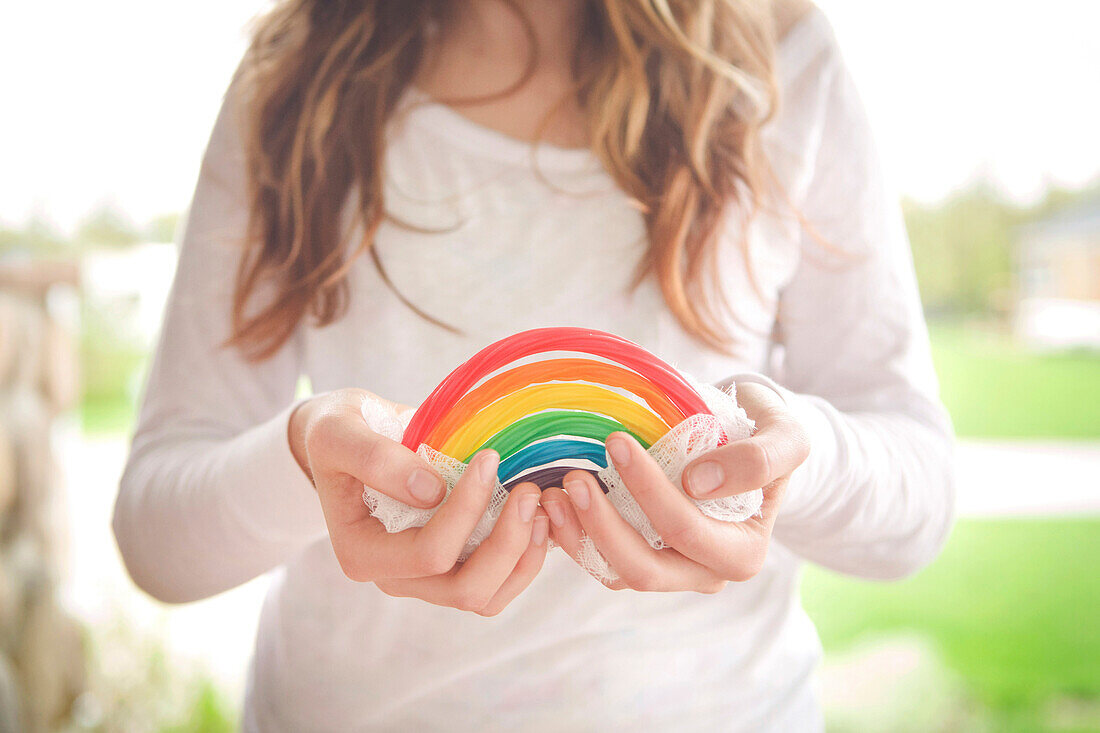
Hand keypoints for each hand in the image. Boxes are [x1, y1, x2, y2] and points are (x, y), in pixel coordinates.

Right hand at [289, 388, 549, 615]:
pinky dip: (525, 558)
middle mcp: (394, 578)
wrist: (348, 438)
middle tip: (530, 489)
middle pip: (464, 589)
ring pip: (485, 596)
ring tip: (541, 506)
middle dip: (506, 542)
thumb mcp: (339, 432)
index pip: (428, 553)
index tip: (489, 458)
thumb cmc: (339, 432)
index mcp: (362, 553)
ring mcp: (425, 579)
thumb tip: (431, 491)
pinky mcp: (450, 567)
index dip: (466, 510)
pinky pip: (496, 584)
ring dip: (522, 556)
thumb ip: (375, 459)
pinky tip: (539, 518)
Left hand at [542, 382, 808, 591]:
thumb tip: (698, 483)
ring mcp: (670, 571)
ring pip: (616, 574)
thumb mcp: (787, 437)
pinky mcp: (642, 558)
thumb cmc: (769, 435)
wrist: (750, 439)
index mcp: (741, 553)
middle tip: (573, 477)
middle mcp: (705, 574)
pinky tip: (552, 504)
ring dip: (579, 537)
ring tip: (552, 493)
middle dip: (603, 526)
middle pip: (644, 568)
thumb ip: (759, 460)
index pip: (685, 530)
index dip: (648, 491)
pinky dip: (574, 539)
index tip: (616, 442)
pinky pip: (601, 564)